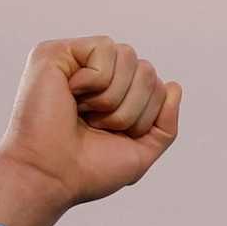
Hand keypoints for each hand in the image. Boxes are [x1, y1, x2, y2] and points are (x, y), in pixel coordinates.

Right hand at [0, 37, 182, 205]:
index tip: (113, 135)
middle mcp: (95, 76)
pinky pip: (105, 48)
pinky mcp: (57, 52)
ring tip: (85, 113)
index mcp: (114, 97)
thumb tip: (174, 85)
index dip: (146, 116)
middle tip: (97, 125)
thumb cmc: (88, 170)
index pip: (156, 86)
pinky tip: (72, 94)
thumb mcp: (140, 152)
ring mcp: (76, 63)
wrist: (51, 177)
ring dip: (114, 97)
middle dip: (131, 108)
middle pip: (147, 70)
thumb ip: (165, 125)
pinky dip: (96, 80)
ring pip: (130, 56)